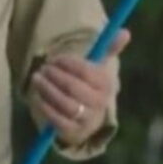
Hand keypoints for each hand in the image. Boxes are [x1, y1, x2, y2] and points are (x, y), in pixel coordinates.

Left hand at [30, 28, 130, 146]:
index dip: (68, 64)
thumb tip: (125, 32)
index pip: (86, 72)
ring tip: (36, 78)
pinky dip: (46, 106)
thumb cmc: (91, 85)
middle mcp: (99, 103)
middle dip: (55, 76)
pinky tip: (38, 96)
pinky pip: (57, 120)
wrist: (90, 116)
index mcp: (106, 85)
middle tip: (43, 67)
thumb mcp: (100, 67)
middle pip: (73, 87)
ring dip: (47, 89)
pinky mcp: (73, 131)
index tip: (56, 59)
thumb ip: (110, 48)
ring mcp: (87, 119)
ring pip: (64, 103)